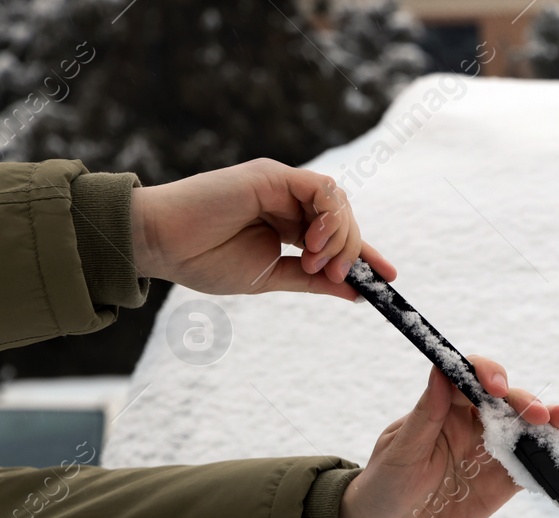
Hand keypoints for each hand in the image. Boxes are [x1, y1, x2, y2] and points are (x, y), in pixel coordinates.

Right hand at [129, 158, 397, 299]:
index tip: (389, 281)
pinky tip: (313, 242)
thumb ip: (313, 281)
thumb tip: (357, 293)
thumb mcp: (271, 278)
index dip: (367, 256)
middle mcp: (288, 201)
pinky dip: (329, 216)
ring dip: (340, 238)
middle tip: (336, 277)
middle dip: (351, 252)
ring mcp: (280, 185)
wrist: (161, 245)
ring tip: (316, 263)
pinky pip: (321, 188)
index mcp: (288, 225)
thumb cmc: (204, 261)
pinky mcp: (271, 175)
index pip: (338, 237)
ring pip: (338, 203)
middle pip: (345, 220)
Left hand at [338, 357, 558, 517]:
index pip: (471, 379)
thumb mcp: (401, 450)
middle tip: (544, 416)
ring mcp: (490, 453)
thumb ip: (426, 414)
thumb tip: (441, 370)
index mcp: (445, 408)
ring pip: (526, 434)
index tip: (498, 388)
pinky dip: (552, 462)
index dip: (488, 375)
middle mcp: (472, 424)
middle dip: (528, 405)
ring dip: (550, 428)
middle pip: (508, 404)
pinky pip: (531, 468)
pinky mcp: (502, 483)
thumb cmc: (383, 485)